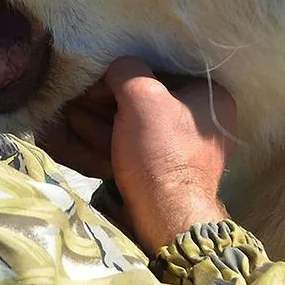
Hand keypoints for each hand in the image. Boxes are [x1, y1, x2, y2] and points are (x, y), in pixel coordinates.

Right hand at [40, 56, 236, 252]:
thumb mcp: (141, 96)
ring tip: (73, 114)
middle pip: (147, 99)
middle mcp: (204, 121)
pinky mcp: (167, 170)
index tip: (97, 80)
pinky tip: (83, 132)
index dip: (126, 74)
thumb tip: (112, 66)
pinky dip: (111, 138)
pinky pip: (137, 145)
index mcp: (212, 97)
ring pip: (138, 123)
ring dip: (104, 118)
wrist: (167, 218)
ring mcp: (186, 148)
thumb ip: (126, 69)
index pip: (162, 71)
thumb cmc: (161, 152)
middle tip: (80, 98)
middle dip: (109, 99)